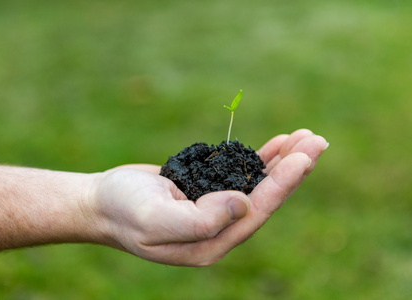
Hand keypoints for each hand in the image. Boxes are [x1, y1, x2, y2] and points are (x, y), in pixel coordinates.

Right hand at [89, 129, 327, 265]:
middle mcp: (218, 229)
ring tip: (306, 137)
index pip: (255, 212)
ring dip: (282, 161)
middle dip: (292, 169)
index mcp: (210, 243)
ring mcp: (214, 209)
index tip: (304, 157)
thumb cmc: (123, 211)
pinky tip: (276, 145)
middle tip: (317, 141)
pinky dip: (259, 158)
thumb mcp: (154, 220)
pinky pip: (239, 174)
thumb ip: (200, 220)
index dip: (282, 184)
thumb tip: (244, 203)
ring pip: (257, 185)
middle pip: (265, 198)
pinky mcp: (207, 191)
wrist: (101, 202)